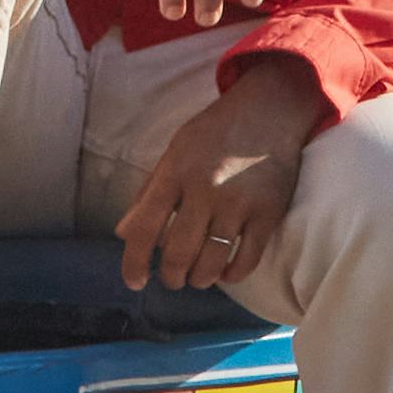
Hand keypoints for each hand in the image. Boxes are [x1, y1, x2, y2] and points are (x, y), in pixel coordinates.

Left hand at [120, 55, 326, 305]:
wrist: (270, 111)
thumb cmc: (215, 133)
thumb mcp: (175, 154)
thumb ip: (149, 194)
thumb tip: (122, 233)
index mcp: (175, 174)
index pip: (144, 228)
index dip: (133, 262)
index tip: (135, 282)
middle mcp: (204, 191)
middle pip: (178, 254)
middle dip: (171, 276)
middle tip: (173, 278)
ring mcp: (239, 204)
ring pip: (212, 263)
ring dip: (199, 279)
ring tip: (197, 276)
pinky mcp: (268, 213)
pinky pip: (248, 260)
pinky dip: (232, 274)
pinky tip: (225, 271)